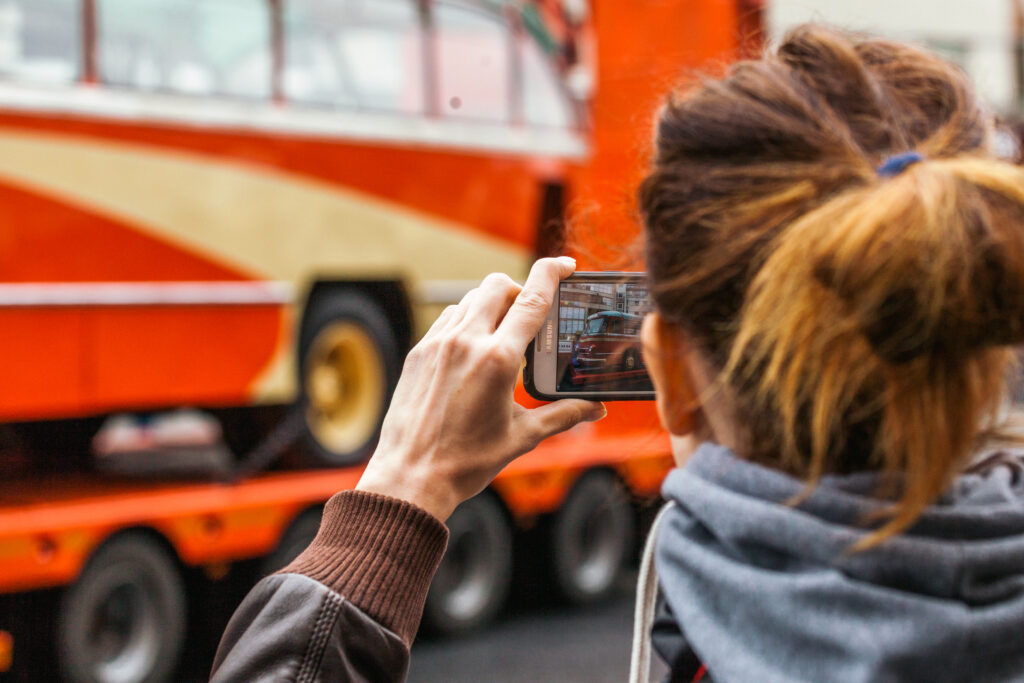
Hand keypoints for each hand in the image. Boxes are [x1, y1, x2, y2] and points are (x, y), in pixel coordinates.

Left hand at [356, 257, 606, 520]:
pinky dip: (466, 321)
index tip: (566, 264)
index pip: (533, 299)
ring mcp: (437, 343)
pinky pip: (447, 319)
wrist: (411, 477)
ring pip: (470, 299)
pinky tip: (472, 349)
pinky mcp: (418, 352)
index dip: (553, 273)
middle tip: (530, 315)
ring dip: (491, 305)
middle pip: (498, 285)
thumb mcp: (522, 436)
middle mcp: (466, 342)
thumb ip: (563, 414)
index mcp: (498, 359)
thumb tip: (597, 409)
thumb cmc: (466, 461)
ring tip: (502, 335)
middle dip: (519, 289)